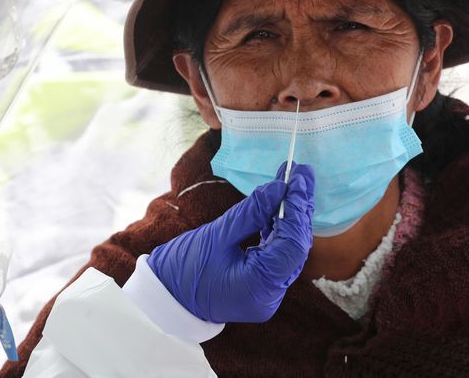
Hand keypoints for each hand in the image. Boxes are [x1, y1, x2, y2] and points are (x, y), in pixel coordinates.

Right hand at [148, 162, 314, 323]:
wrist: (165, 296)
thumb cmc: (183, 268)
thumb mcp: (217, 234)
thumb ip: (252, 212)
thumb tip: (280, 188)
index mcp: (259, 287)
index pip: (292, 245)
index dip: (298, 209)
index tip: (300, 178)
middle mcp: (270, 295)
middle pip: (295, 246)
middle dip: (299, 209)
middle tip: (303, 173)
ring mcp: (267, 292)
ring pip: (289, 249)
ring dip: (291, 216)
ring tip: (294, 182)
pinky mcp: (262, 284)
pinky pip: (277, 254)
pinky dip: (279, 229)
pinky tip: (279, 204)